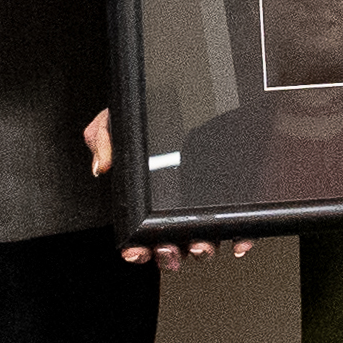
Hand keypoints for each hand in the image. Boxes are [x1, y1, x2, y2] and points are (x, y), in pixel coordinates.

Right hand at [83, 109, 251, 267]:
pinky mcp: (233, 198)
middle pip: (173, 244)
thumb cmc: (152, 111)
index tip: (135, 250)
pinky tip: (237, 241)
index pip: (142, 233)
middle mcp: (177, 205)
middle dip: (169, 254)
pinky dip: (241, 237)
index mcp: (149, 197)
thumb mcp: (117, 120)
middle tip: (167, 247)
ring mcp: (205, 204)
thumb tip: (100, 165)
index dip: (137, 248)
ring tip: (198, 244)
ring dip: (202, 250)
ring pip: (205, 240)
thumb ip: (102, 139)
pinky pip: (240, 224)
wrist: (187, 88)